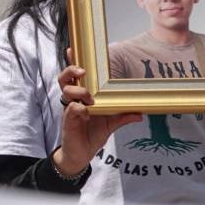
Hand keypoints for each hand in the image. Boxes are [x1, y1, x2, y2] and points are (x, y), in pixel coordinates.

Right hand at [54, 51, 142, 175]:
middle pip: (64, 79)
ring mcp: (69, 110)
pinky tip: (85, 111)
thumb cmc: (92, 135)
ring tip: (88, 96)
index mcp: (81, 97)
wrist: (81, 154)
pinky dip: (78, 108)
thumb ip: (123, 117)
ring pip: (66, 92)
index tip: (73, 49)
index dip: (72, 62)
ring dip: (77, 90)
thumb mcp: (111, 124)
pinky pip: (71, 109)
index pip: (75, 77)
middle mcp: (73, 101)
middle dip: (71, 71)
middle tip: (82, 71)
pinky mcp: (68, 121)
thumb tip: (140, 113)